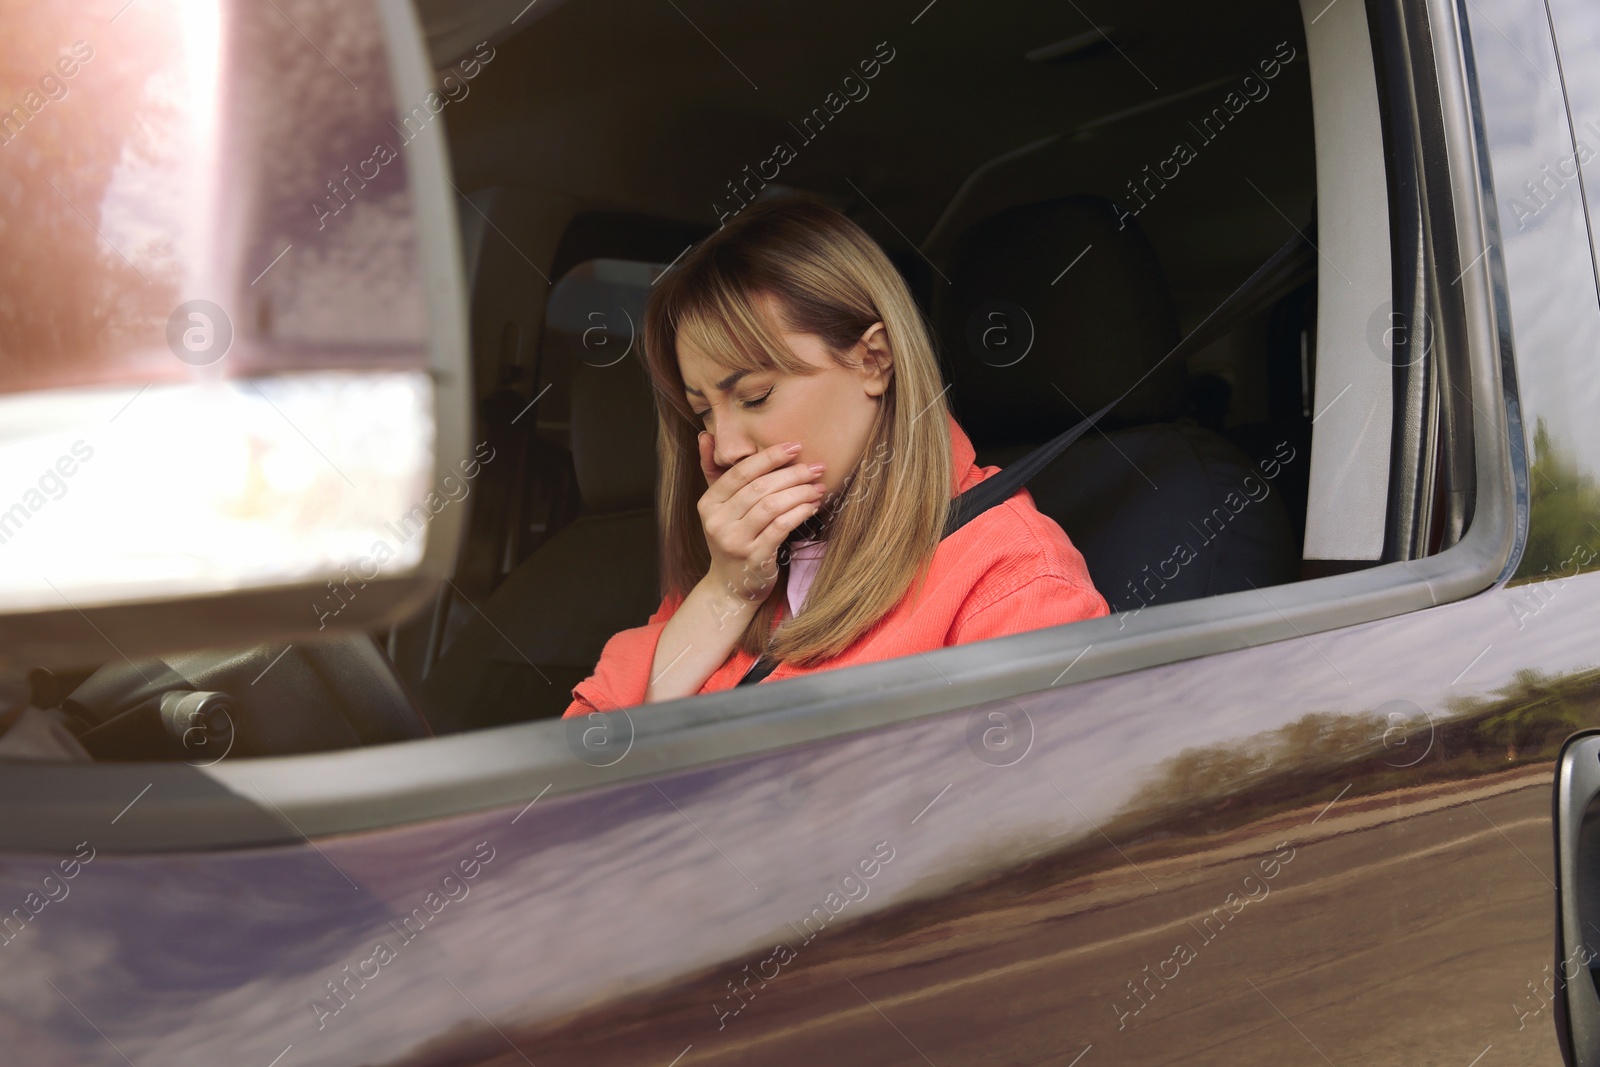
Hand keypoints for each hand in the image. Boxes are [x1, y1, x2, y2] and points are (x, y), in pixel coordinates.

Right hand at [696, 433, 826, 605]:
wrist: (730, 587)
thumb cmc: (731, 539)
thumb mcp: (718, 507)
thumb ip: (714, 471)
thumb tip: (705, 435)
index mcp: (708, 504)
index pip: (740, 473)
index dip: (769, 457)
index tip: (795, 446)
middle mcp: (717, 522)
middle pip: (759, 488)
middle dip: (792, 474)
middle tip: (816, 466)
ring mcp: (734, 542)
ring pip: (771, 506)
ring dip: (800, 493)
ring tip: (819, 486)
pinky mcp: (753, 558)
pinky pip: (780, 527)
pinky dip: (799, 513)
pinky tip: (813, 506)